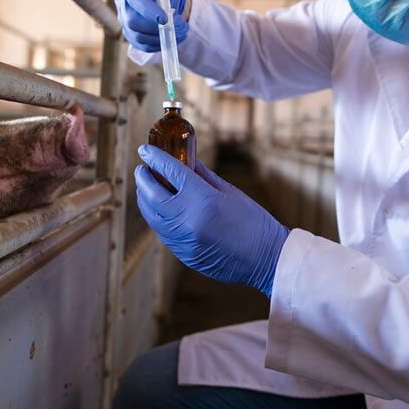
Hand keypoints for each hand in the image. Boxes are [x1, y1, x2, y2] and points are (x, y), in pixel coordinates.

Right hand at [114, 0, 189, 51]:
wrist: (173, 0)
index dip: (147, 9)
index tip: (165, 17)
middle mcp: (122, 3)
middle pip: (132, 21)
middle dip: (158, 28)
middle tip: (181, 27)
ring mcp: (125, 20)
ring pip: (137, 36)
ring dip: (161, 37)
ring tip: (181, 31)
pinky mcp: (131, 35)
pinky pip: (141, 45)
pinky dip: (158, 45)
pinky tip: (171, 38)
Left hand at [135, 145, 289, 296]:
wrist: (266, 259)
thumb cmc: (253, 222)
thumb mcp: (229, 191)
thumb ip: (202, 175)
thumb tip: (185, 159)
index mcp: (202, 200)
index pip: (170, 172)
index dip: (155, 158)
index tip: (145, 150)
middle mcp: (187, 220)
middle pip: (152, 195)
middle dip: (143, 179)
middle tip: (142, 168)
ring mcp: (182, 240)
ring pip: (151, 216)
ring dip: (144, 198)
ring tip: (146, 187)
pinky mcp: (182, 254)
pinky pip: (161, 232)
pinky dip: (156, 216)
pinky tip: (159, 208)